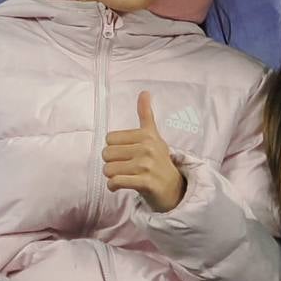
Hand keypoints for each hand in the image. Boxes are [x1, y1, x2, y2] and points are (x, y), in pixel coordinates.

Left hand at [103, 91, 186, 213]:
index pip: (110, 138)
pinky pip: (115, 182)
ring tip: (121, 176)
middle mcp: (147, 148)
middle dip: (110, 163)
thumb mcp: (153, 135)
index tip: (124, 154)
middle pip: (107, 154)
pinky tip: (117, 186)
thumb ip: (145, 114)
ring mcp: (147, 166)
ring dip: (110, 176)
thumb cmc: (159, 160)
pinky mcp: (145, 182)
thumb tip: (144, 92)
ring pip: (109, 169)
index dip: (113, 148)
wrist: (174, 188)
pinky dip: (112, 186)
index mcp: (146, 135)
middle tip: (123, 167)